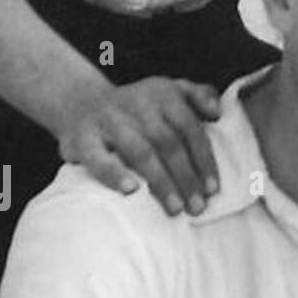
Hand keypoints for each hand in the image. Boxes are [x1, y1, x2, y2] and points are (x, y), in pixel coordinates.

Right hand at [57, 77, 222, 215]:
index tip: (212, 189)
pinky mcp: (82, 138)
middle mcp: (136, 103)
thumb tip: (217, 113)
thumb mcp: (171, 90)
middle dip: (186, 177)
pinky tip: (131, 190)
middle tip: (197, 207)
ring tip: (175, 208)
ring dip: (160, 182)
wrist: (80, 102)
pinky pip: (98, 158)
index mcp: (163, 92)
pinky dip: (114, 174)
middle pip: (168, 142)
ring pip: (140, 152)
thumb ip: (199, 95)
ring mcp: (108, 120)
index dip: (202, 159)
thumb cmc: (139, 106)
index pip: (189, 128)